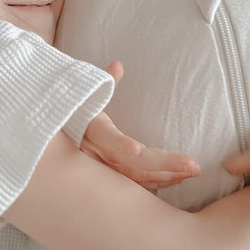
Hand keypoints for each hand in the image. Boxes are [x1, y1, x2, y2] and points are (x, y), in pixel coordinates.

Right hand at [80, 61, 199, 190]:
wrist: (56, 142)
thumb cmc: (76, 116)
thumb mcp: (87, 99)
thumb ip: (105, 83)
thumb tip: (118, 65)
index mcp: (92, 131)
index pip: (107, 138)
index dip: (121, 144)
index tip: (137, 149)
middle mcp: (98, 155)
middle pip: (132, 165)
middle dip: (164, 166)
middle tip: (193, 166)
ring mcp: (105, 170)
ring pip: (137, 178)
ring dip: (167, 176)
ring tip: (192, 171)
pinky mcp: (112, 181)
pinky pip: (137, 184)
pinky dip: (158, 181)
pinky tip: (178, 178)